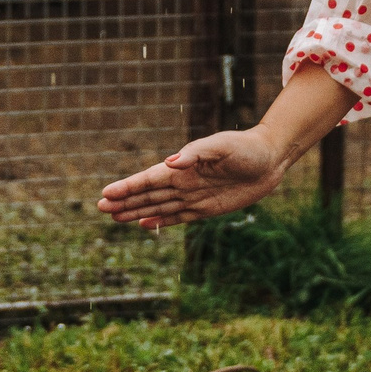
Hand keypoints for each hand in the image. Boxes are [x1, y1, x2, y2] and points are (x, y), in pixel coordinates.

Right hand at [97, 129, 287, 230]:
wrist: (270, 159)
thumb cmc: (245, 148)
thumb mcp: (221, 147)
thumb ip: (196, 154)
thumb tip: (171, 163)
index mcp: (183, 166)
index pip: (149, 179)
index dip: (127, 187)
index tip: (106, 194)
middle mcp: (184, 182)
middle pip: (148, 195)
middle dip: (125, 202)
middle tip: (100, 209)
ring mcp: (194, 196)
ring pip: (159, 207)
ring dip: (136, 212)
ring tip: (114, 217)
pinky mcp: (207, 208)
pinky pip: (179, 218)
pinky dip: (161, 222)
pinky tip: (144, 224)